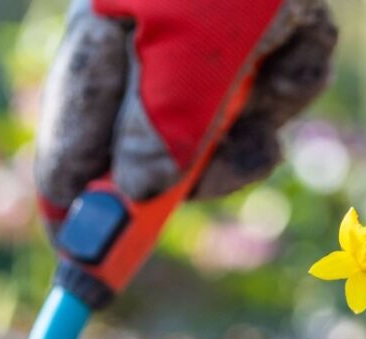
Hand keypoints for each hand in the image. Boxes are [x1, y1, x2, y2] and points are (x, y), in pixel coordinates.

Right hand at [34, 0, 336, 217]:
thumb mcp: (189, 41)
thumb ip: (161, 117)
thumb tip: (138, 193)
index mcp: (105, 44)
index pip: (71, 149)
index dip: (77, 212)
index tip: (83, 271)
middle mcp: (151, 54)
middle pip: (147, 158)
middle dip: (184, 180)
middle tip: (186, 198)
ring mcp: (208, 55)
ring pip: (221, 139)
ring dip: (248, 137)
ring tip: (262, 96)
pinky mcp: (262, 45)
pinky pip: (273, 98)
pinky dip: (291, 83)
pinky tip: (294, 42)